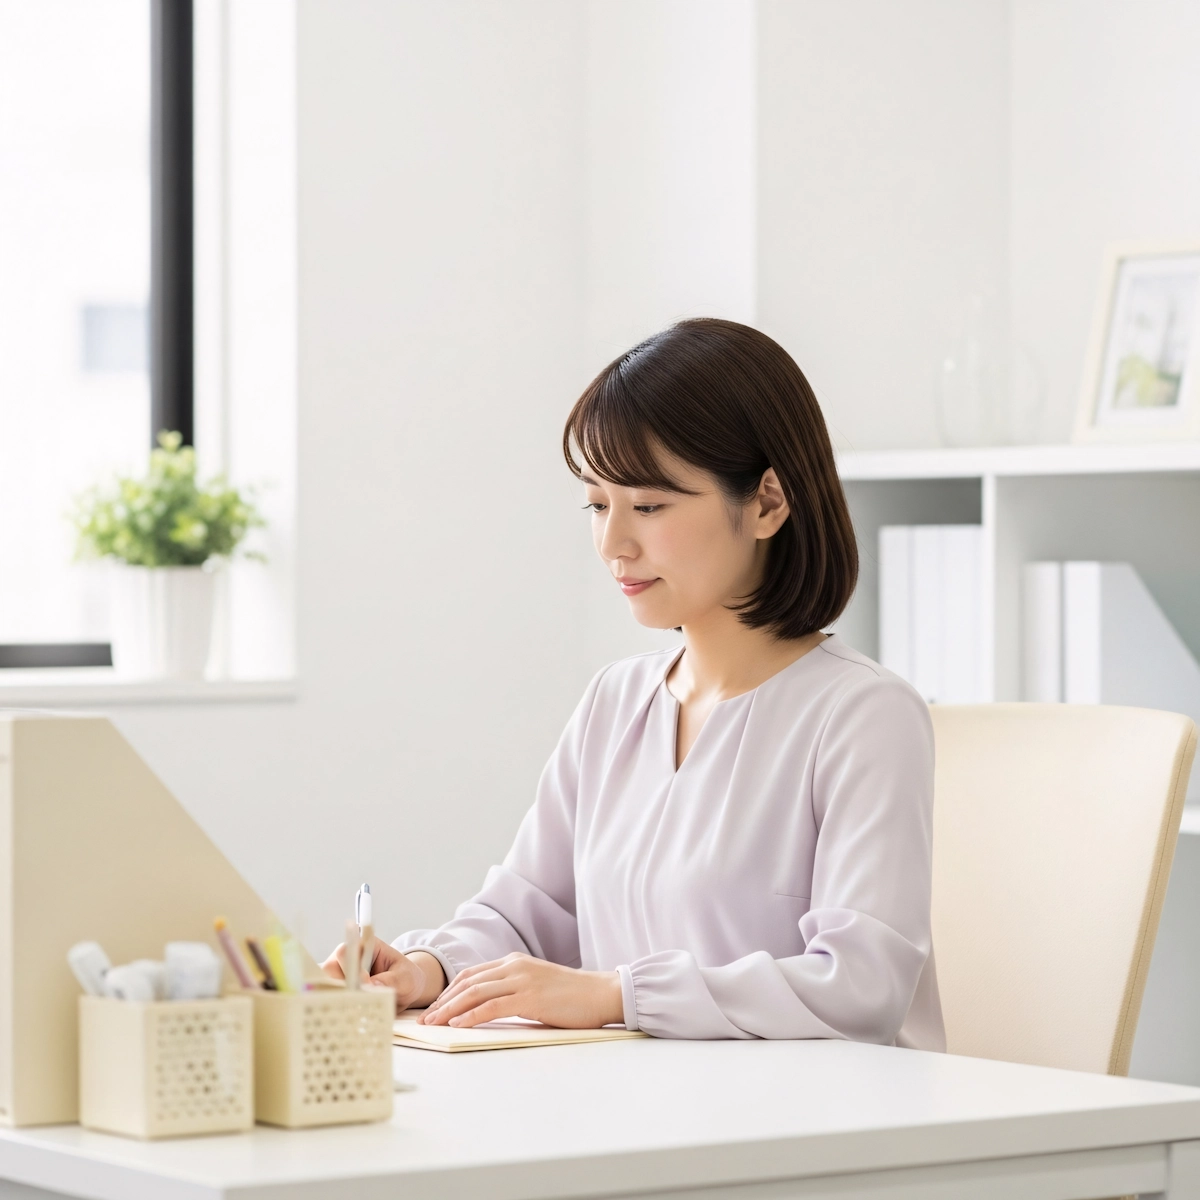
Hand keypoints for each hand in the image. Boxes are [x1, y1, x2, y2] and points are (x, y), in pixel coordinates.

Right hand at [321, 941, 444, 1013]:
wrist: (404, 990)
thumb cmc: (406, 978)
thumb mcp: (406, 979)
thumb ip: (390, 981)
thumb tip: (371, 987)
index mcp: (364, 945)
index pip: (346, 951)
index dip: (350, 968)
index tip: (364, 985)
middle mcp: (346, 957)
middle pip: (329, 970)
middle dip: (342, 988)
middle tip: (358, 1003)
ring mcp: (338, 974)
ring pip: (325, 987)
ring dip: (339, 1001)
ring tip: (358, 1011)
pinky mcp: (336, 991)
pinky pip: (328, 1000)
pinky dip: (338, 1010)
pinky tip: (351, 1016)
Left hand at [418, 953, 622, 1028]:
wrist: (601, 993)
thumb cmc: (571, 996)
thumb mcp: (536, 985)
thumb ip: (512, 990)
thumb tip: (486, 1008)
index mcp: (514, 961)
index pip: (472, 974)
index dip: (450, 991)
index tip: (434, 1008)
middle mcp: (514, 966)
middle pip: (468, 982)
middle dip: (443, 1001)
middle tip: (425, 1018)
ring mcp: (522, 979)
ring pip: (475, 992)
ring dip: (450, 1010)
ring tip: (433, 1023)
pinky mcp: (530, 997)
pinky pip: (492, 1006)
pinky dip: (471, 1015)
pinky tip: (458, 1024)